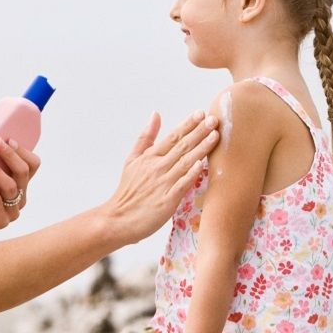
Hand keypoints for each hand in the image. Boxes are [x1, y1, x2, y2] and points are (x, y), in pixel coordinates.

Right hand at [104, 110, 219, 243]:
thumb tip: (156, 114)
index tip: (200, 113)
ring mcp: (162, 183)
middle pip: (181, 146)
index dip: (187, 124)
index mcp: (149, 157)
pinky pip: (181, 184)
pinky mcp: (166, 200)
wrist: (118, 219)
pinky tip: (202, 164)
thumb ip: (145, 137)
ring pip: (184, 162)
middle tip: (214, 119)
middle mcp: (157, 167)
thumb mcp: (132, 159)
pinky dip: (191, 174)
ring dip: (201, 148)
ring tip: (215, 136)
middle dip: (199, 132)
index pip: (172, 137)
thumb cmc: (128, 191)